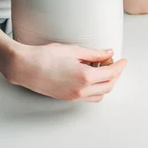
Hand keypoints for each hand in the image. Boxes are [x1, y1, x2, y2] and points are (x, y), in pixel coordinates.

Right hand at [4, 41, 127, 102]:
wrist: (25, 67)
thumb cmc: (45, 56)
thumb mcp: (73, 50)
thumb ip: (94, 54)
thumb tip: (107, 53)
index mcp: (85, 77)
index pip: (111, 73)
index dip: (119, 66)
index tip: (123, 60)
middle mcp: (81, 90)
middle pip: (108, 86)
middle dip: (114, 74)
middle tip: (112, 61)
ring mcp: (74, 96)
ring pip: (99, 94)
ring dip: (105, 83)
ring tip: (100, 67)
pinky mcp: (67, 97)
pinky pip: (88, 96)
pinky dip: (95, 88)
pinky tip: (89, 75)